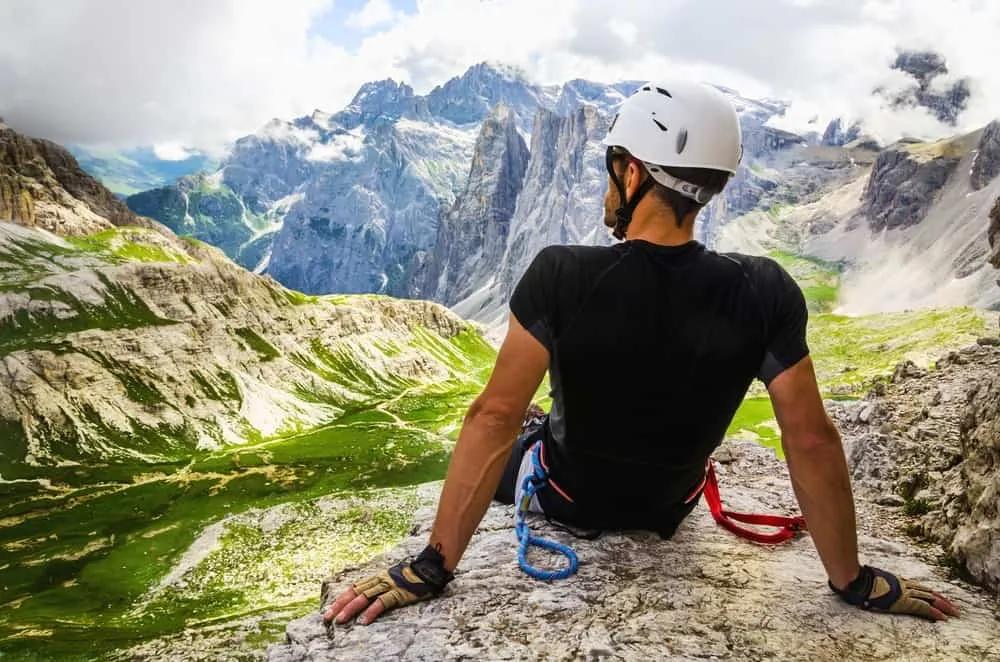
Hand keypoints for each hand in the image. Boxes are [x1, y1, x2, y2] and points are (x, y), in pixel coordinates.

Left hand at [322, 545, 452, 625]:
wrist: (428, 569)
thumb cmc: (411, 576)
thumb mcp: (391, 578)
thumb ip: (380, 586)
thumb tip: (368, 597)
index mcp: (376, 578)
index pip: (353, 588)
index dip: (340, 599)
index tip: (328, 610)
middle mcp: (378, 581)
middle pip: (354, 593)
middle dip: (339, 605)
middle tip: (327, 617)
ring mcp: (387, 586)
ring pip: (364, 597)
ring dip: (350, 609)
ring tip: (340, 620)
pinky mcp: (398, 593)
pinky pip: (382, 603)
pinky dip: (371, 612)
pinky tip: (364, 621)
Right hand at [830, 565, 959, 620]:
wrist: (857, 580)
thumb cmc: (858, 580)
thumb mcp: (868, 579)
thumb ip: (872, 581)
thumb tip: (864, 582)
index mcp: (896, 581)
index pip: (918, 587)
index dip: (930, 592)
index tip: (938, 596)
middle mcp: (903, 585)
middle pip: (927, 592)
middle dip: (942, 600)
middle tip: (954, 607)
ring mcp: (905, 593)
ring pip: (929, 599)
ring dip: (944, 606)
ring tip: (955, 613)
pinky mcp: (904, 602)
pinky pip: (923, 608)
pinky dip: (934, 613)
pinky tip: (944, 618)